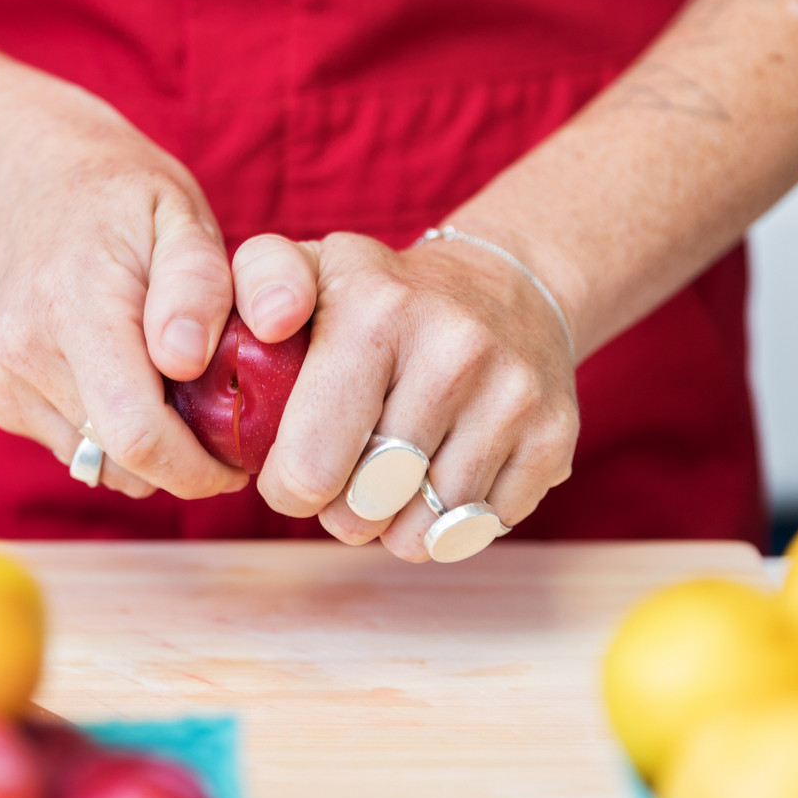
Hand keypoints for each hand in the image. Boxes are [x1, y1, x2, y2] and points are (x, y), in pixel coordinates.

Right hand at [0, 79, 247, 499]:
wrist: (32, 181)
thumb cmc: (126, 199)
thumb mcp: (182, 217)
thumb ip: (197, 285)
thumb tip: (186, 361)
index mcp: (76, 305)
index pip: (136, 432)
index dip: (196, 469)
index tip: (238, 464)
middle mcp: (24, 350)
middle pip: (118, 459)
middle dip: (180, 462)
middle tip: (220, 423)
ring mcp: (1, 377)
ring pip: (97, 462)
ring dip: (145, 450)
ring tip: (170, 387)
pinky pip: (73, 448)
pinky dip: (109, 434)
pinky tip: (125, 379)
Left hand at [230, 230, 579, 559]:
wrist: (507, 289)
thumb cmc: (376, 297)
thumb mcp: (308, 267)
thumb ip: (255, 282)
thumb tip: (243, 333)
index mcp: (377, 310)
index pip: (311, 463)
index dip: (287, 488)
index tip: (289, 475)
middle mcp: (454, 350)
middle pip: (365, 507)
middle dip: (338, 511)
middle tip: (341, 480)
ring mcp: (513, 397)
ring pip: (423, 531)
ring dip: (391, 526)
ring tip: (388, 481)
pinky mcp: (555, 440)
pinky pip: (477, 529)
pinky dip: (447, 524)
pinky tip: (439, 476)